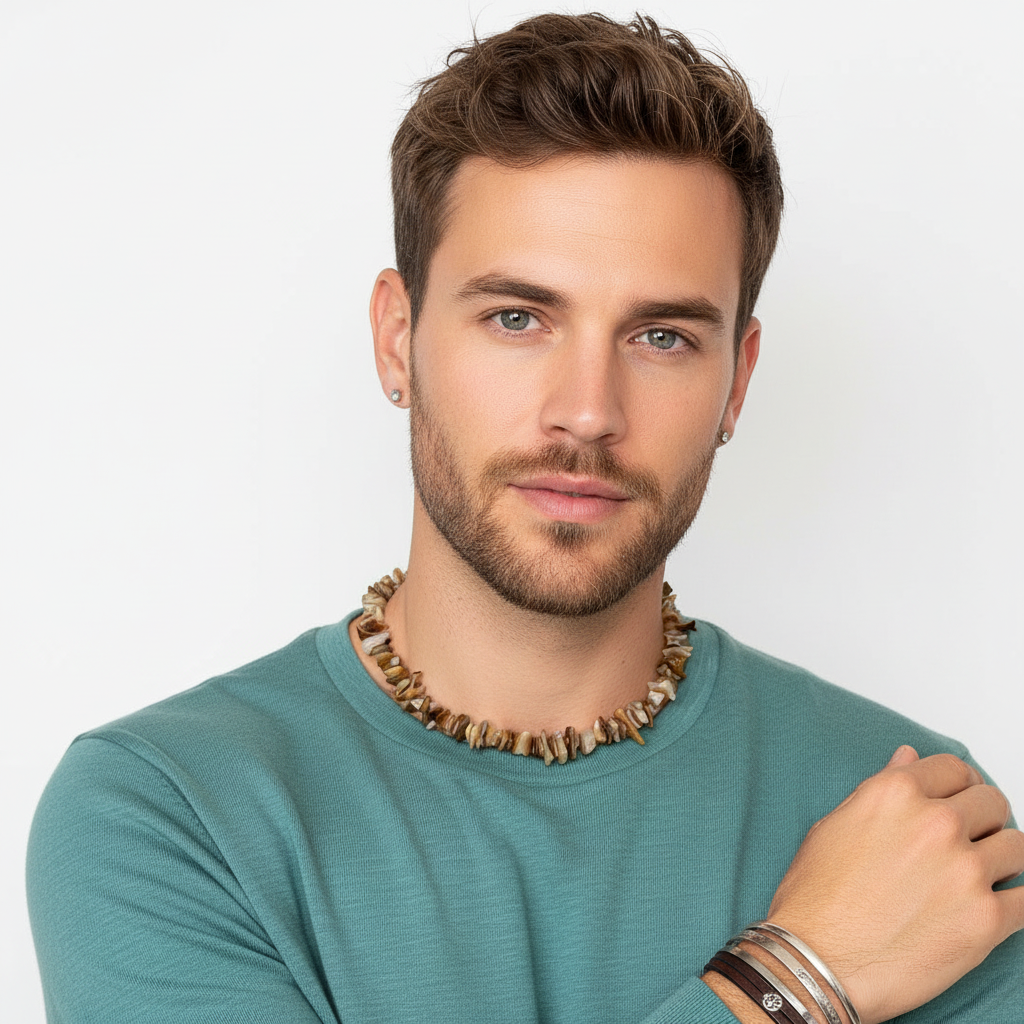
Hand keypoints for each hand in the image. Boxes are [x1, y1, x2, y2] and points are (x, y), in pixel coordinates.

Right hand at [766, 746, 1023, 1023]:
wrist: (817, 962)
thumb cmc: (816, 897)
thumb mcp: (835, 825)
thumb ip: (880, 789)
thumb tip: (908, 760)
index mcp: (895, 794)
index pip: (952, 767)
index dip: (957, 783)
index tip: (959, 797)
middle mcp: (935, 824)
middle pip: (992, 802)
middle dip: (982, 818)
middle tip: (969, 839)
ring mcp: (965, 871)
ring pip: (1017, 846)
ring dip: (1001, 858)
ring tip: (979, 875)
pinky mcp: (986, 920)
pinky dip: (1014, 902)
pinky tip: (994, 907)